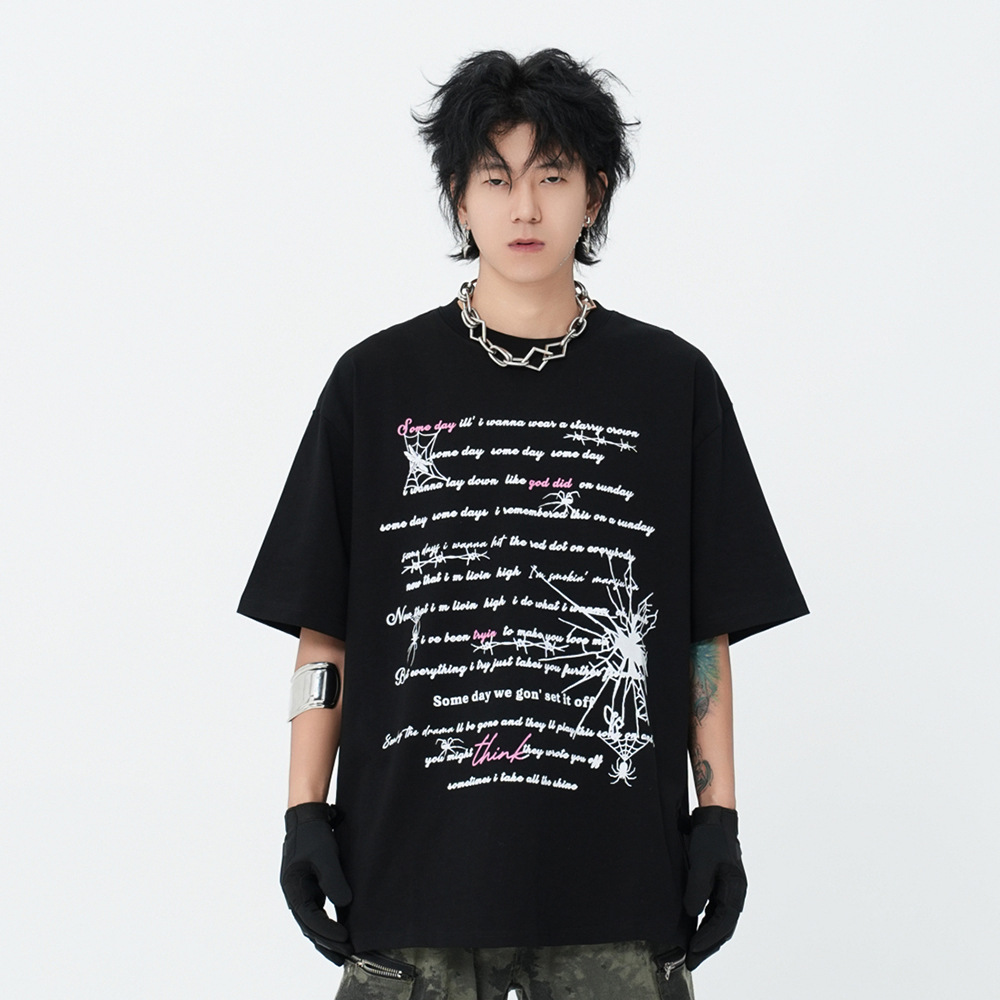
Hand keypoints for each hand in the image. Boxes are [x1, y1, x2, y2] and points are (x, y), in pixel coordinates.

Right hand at [280, 801, 353, 964]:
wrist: (307, 819)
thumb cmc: (313, 835)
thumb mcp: (325, 856)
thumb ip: (333, 880)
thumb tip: (345, 903)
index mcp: (293, 889)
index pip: (310, 919)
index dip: (327, 931)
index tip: (345, 939)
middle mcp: (295, 895)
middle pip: (310, 927)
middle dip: (327, 943)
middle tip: (346, 956)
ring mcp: (302, 893)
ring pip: (313, 923)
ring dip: (326, 938)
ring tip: (343, 952)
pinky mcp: (310, 889)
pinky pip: (317, 913)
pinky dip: (327, 925)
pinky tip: (339, 932)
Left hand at [683, 805, 746, 969]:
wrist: (715, 819)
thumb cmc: (711, 839)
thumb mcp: (702, 863)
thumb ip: (698, 889)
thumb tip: (692, 913)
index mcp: (735, 890)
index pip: (722, 924)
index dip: (707, 940)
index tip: (692, 951)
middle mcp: (734, 893)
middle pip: (722, 928)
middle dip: (708, 946)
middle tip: (691, 961)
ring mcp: (728, 890)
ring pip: (718, 922)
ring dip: (706, 937)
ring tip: (692, 951)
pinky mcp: (719, 885)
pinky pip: (714, 911)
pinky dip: (705, 924)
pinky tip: (695, 929)